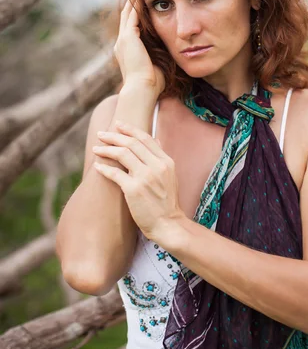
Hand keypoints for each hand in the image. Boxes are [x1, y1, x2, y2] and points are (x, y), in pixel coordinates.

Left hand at [92, 122, 184, 241]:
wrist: (168, 224)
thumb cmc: (167, 202)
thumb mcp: (171, 175)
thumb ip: (162, 157)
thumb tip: (155, 139)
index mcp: (166, 161)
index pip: (146, 138)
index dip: (130, 129)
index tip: (118, 124)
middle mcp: (156, 166)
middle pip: (132, 143)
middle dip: (114, 136)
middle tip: (101, 134)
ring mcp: (145, 177)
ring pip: (122, 154)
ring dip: (106, 149)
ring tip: (96, 148)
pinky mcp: (134, 190)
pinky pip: (115, 173)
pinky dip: (104, 168)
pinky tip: (97, 166)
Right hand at [114, 0, 164, 95]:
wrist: (142, 89)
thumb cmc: (152, 84)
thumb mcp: (156, 66)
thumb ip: (160, 56)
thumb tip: (174, 51)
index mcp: (126, 51)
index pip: (130, 29)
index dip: (135, 17)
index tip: (143, 6)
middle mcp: (121, 44)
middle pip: (125, 18)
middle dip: (132, 5)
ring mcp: (123, 40)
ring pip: (127, 14)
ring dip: (133, 1)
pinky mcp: (128, 37)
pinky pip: (131, 16)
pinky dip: (136, 5)